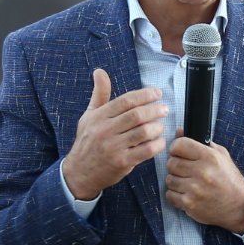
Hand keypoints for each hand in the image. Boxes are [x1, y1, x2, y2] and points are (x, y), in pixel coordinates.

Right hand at [61, 68, 167, 198]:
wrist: (79, 173)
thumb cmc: (87, 142)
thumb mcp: (89, 116)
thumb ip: (99, 94)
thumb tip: (99, 71)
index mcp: (99, 117)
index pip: (125, 101)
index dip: (144, 95)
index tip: (157, 93)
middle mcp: (105, 130)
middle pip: (136, 115)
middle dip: (154, 110)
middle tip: (164, 108)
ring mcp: (114, 147)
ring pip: (143, 132)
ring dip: (157, 127)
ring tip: (161, 125)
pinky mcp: (122, 162)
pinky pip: (145, 151)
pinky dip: (157, 144)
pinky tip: (160, 141)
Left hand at [164, 138, 243, 232]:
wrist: (239, 206)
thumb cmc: (229, 179)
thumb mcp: (221, 155)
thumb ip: (200, 142)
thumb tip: (179, 131)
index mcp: (210, 157)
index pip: (180, 145)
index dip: (176, 148)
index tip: (179, 152)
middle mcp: (202, 172)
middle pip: (171, 162)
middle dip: (175, 165)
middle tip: (184, 170)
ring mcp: (195, 189)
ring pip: (169, 179)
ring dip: (175, 181)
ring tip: (187, 183)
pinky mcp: (189, 204)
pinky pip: (170, 195)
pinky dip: (175, 195)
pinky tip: (186, 194)